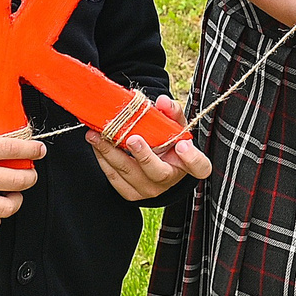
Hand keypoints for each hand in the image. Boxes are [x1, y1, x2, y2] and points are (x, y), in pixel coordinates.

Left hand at [86, 96, 212, 199]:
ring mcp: (148, 190)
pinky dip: (103, 159)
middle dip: (143, 155)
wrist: (154, 162)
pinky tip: (96, 144)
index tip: (181, 145)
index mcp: (187, 164)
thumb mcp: (174, 125)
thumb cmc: (167, 141)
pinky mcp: (129, 194)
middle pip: (158, 172)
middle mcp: (169, 181)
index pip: (199, 167)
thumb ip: (171, 112)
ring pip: (129, 174)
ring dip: (111, 153)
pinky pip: (114, 178)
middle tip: (131, 138)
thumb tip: (162, 101)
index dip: (192, 158)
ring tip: (97, 135)